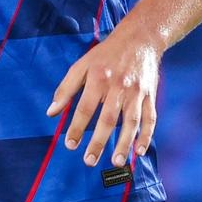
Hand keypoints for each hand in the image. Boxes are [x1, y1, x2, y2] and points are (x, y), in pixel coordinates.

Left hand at [47, 31, 158, 168]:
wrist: (139, 39)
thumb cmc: (105, 55)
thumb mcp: (81, 65)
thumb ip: (65, 88)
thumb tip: (51, 113)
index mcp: (98, 78)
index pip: (85, 107)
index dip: (77, 127)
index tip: (70, 145)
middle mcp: (118, 86)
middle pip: (108, 118)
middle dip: (99, 142)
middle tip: (89, 161)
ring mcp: (136, 92)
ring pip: (131, 121)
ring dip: (124, 143)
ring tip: (116, 162)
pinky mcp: (150, 95)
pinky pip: (150, 119)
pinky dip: (146, 135)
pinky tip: (139, 151)